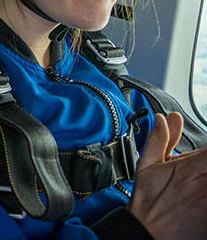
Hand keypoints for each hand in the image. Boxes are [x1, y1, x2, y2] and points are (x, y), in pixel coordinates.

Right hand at [128, 112, 206, 239]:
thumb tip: (165, 120)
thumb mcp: (146, 165)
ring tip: (192, 183)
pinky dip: (204, 192)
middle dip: (203, 162)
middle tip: (193, 168)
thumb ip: (159, 139)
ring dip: (203, 174)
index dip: (203, 152)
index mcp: (191, 170)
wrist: (149, 232)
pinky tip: (195, 196)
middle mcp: (206, 184)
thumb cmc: (148, 201)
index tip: (199, 155)